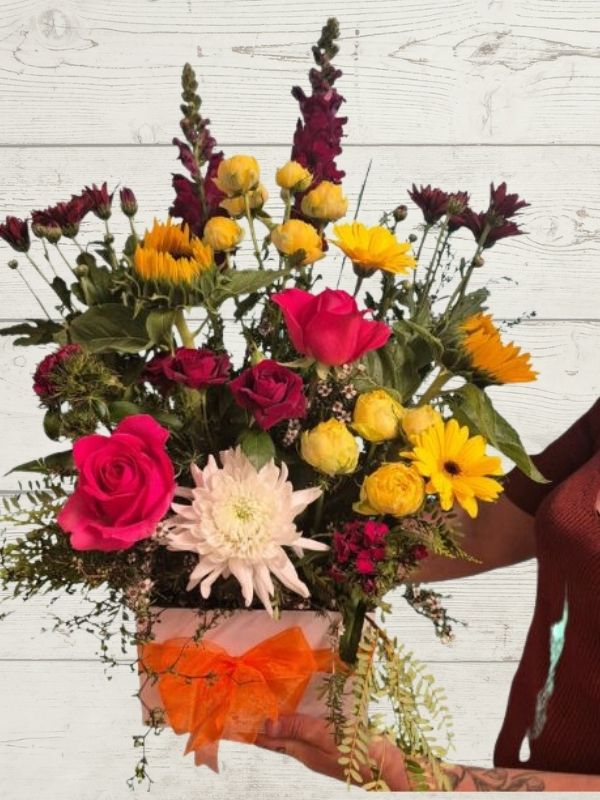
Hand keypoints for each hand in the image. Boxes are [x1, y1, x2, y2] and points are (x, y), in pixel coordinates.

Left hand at [255, 713, 410, 789]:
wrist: (393, 772)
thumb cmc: (361, 754)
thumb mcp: (327, 737)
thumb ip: (299, 728)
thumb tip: (266, 723)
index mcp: (302, 752)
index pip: (269, 740)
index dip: (251, 729)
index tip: (233, 715)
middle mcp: (308, 752)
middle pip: (277, 738)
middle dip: (261, 724)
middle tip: (244, 706)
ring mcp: (321, 749)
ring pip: (291, 734)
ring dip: (278, 721)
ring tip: (263, 707)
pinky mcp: (334, 744)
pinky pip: (307, 731)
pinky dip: (296, 722)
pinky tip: (298, 713)